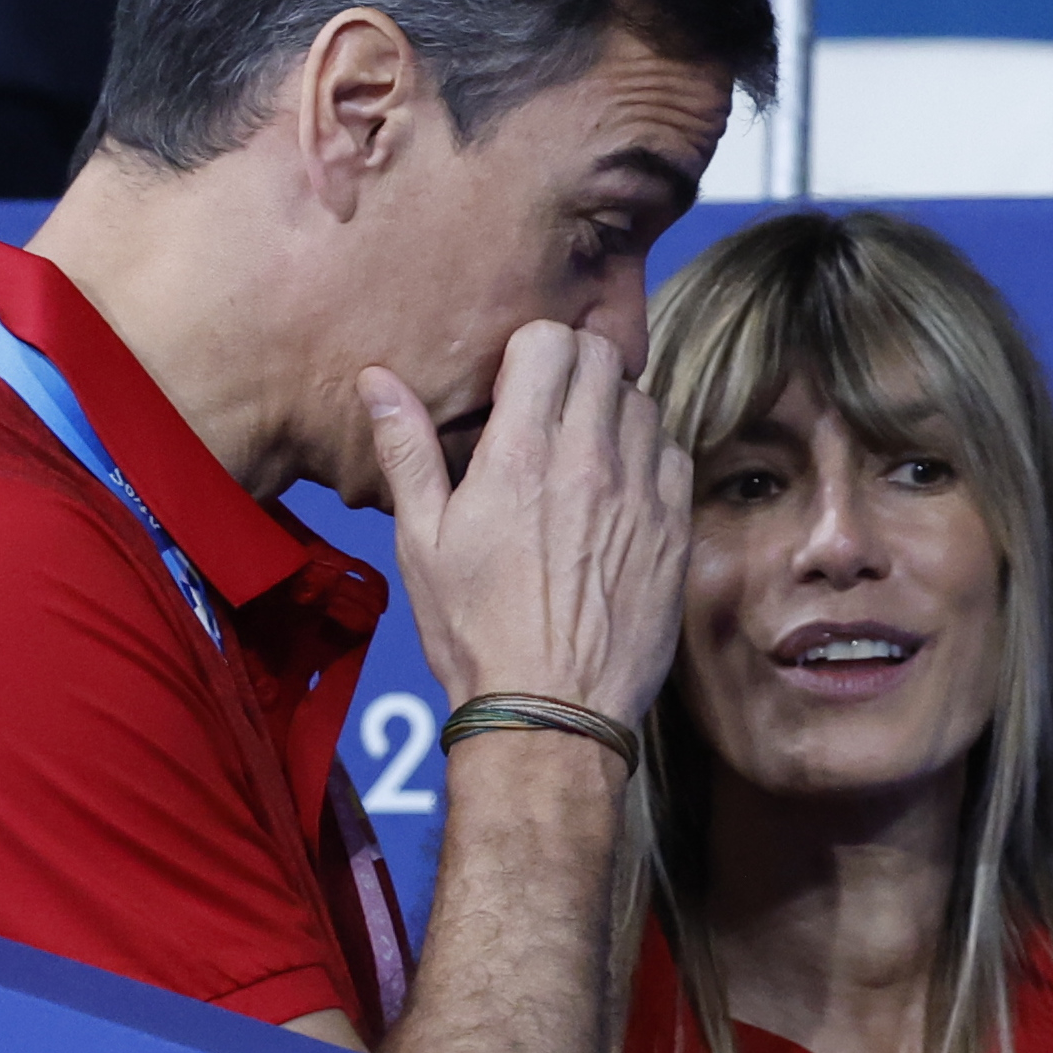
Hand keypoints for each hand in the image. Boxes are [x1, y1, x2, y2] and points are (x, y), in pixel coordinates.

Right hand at [360, 321, 691, 727]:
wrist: (551, 712)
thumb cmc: (476, 633)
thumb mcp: (421, 543)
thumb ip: (407, 451)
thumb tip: (378, 380)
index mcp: (520, 454)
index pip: (549, 340)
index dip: (530, 349)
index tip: (513, 383)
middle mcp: (589, 461)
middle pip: (602, 358)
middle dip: (573, 367)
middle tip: (547, 407)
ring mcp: (641, 494)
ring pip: (643, 402)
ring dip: (613, 410)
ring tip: (581, 452)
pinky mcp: (674, 529)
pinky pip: (674, 455)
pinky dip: (649, 455)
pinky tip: (619, 488)